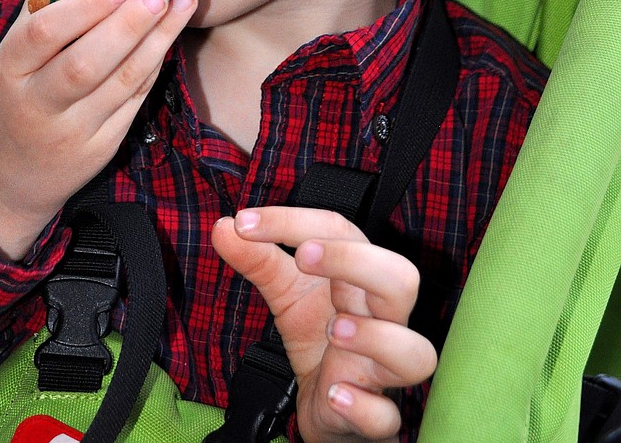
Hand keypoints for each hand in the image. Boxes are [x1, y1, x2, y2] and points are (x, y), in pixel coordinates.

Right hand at [0, 0, 195, 259]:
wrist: (2, 177)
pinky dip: (152, 67)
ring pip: (118, 84)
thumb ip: (39, 1)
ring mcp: (70, 132)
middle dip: (127, 26)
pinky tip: (169, 37)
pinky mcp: (99, 149)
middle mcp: (37, 104)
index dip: (81, 9)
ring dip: (156, 42)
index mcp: (10, 70)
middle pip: (84, 65)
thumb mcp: (13, 51)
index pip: (42, 35)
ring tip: (182, 3)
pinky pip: (132, 103)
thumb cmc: (13, 94)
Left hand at [212, 207, 436, 441]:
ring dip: (376, 337)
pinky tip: (333, 392)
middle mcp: (380, 319)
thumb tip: (222, 226)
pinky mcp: (374, 417)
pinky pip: (386, 417)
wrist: (327, 404)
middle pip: (400, 279)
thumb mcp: (285, 292)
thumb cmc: (318, 336)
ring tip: (333, 330)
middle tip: (304, 257)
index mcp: (359, 279)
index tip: (246, 222)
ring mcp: (382, 371)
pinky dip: (363, 407)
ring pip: (415, 352)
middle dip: (355, 261)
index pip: (344, 231)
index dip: (296, 221)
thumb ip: (257, 258)